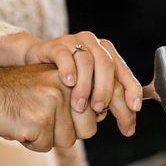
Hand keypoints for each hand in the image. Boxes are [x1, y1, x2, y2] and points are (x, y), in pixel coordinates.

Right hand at [0, 31, 140, 136]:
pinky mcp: (54, 46)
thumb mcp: (87, 94)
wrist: (31, 68)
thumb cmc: (61, 86)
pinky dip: (68, 69)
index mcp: (106, 56)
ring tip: (79, 105)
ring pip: (86, 60)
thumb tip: (127, 123)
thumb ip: (106, 104)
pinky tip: (68, 83)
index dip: (131, 90)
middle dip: (106, 90)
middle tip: (99, 109)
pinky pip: (64, 55)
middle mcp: (93, 46)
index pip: (124, 73)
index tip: (134, 109)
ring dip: (85, 85)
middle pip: (108, 66)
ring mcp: (73, 43)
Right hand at [0, 64, 97, 151]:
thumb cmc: (21, 94)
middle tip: (46, 120)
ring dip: (49, 138)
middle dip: (69, 132)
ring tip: (31, 120)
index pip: (101, 106)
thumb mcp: (53, 85)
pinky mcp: (39, 121)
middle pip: (88, 129)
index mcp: (74, 77)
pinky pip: (46, 146)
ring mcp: (53, 103)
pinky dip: (33, 143)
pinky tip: (21, 127)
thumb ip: (78, 97)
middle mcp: (66, 88)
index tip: (113, 126)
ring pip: (68, 141)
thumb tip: (105, 114)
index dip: (103, 118)